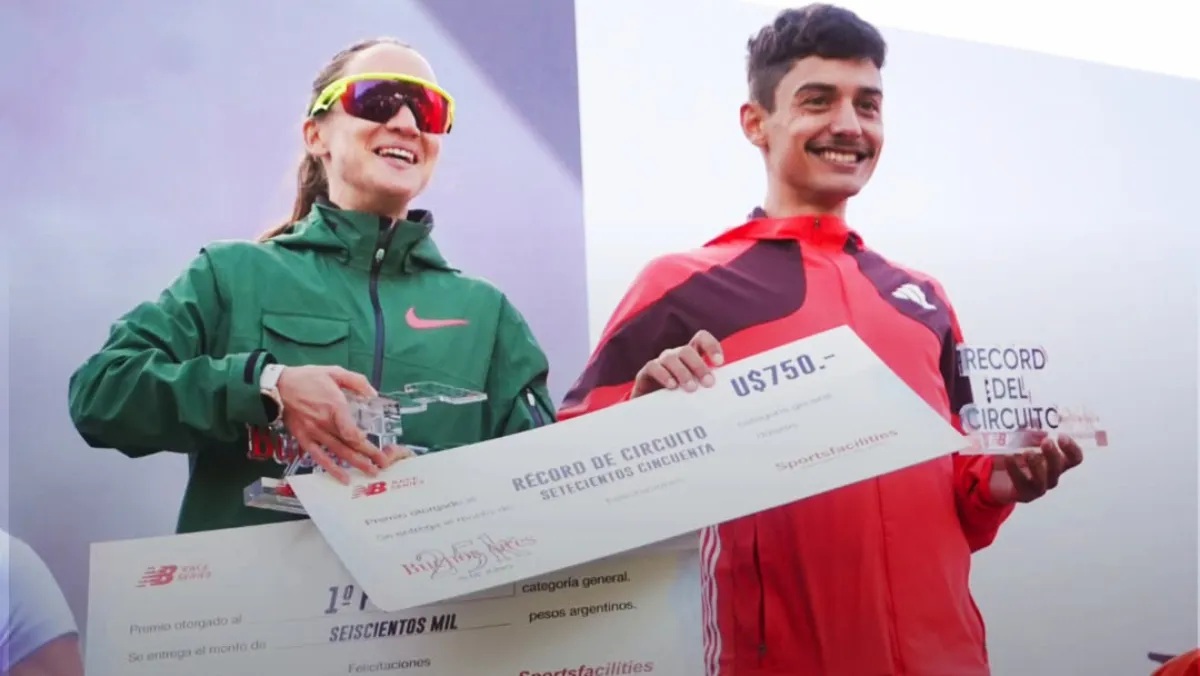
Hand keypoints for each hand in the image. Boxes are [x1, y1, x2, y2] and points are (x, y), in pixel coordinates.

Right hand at [276, 366, 407, 483]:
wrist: (277, 386)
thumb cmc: (307, 378)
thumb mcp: (334, 371)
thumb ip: (356, 381)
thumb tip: (373, 394)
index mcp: (335, 406)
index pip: (352, 432)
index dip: (366, 444)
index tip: (378, 450)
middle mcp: (325, 423)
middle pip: (349, 444)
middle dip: (368, 456)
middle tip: (383, 465)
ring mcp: (314, 433)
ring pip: (337, 452)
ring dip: (355, 464)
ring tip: (370, 472)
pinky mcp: (304, 439)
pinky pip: (319, 457)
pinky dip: (331, 469)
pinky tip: (343, 477)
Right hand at [631, 330, 724, 397]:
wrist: (653, 413)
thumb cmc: (681, 400)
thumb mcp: (698, 392)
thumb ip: (709, 387)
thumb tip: (731, 395)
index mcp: (691, 356)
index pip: (701, 339)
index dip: (711, 346)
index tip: (720, 363)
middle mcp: (676, 355)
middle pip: (687, 350)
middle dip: (699, 366)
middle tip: (708, 383)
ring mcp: (661, 362)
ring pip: (671, 358)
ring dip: (683, 372)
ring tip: (691, 388)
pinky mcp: (646, 372)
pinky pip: (654, 367)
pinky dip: (664, 375)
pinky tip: (672, 386)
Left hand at [987, 430, 1083, 504]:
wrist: (997, 477)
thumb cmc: (1017, 455)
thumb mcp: (1022, 441)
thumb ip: (1028, 432)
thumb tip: (1031, 420)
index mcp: (1057, 461)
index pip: (1074, 458)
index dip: (1072, 449)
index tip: (1062, 436)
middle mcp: (1051, 475)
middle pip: (1059, 468)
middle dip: (1053, 455)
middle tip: (1046, 441)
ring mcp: (1039, 487)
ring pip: (1042, 480)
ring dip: (1036, 465)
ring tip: (1027, 452)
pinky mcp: (1023, 493)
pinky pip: (1021, 483)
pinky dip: (1015, 469)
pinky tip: (1008, 458)